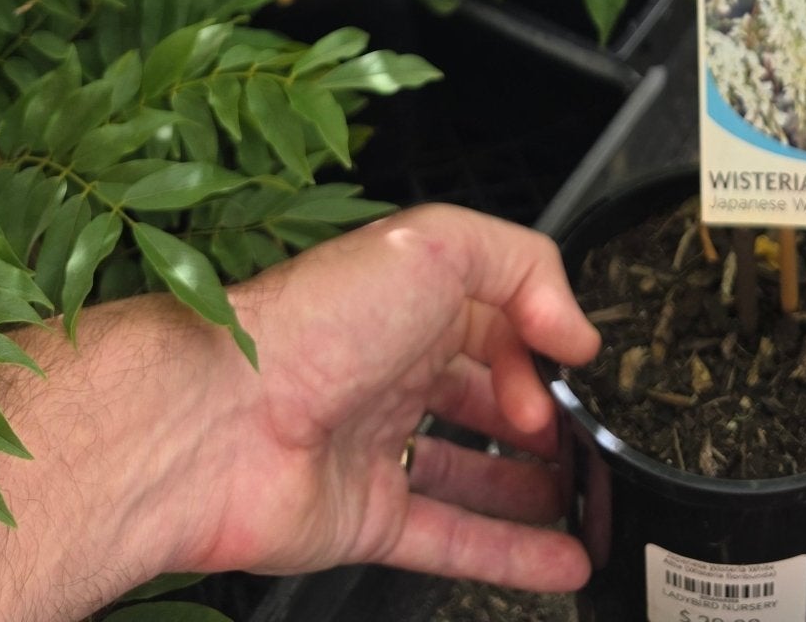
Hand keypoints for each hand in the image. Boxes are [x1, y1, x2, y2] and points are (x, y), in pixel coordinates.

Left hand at [191, 206, 600, 592]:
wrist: (217, 419)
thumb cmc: (313, 322)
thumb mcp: (434, 245)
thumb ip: (524, 266)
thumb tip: (573, 329)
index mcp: (407, 299)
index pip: (495, 317)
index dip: (538, 340)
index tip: (570, 366)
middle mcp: (391, 369)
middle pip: (484, 393)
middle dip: (538, 413)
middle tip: (582, 435)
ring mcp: (378, 447)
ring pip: (472, 473)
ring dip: (533, 490)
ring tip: (588, 502)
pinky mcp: (365, 518)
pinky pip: (450, 540)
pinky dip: (510, 556)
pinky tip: (560, 561)